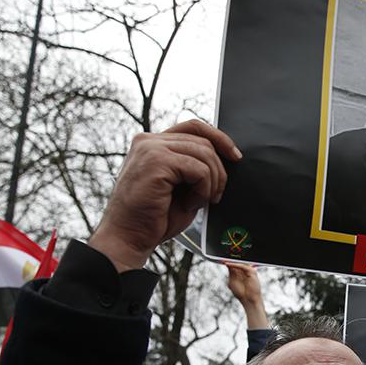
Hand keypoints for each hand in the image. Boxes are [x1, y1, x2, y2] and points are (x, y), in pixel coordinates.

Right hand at [90, 120, 241, 271]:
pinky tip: (190, 204)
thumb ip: (194, 169)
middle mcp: (149, 141)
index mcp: (153, 144)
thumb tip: (225, 160)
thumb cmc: (154, 218)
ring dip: (212, 182)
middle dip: (219, 170)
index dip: (219, 138)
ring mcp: (151, 149)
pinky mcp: (156, 162)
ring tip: (200, 201)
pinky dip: (203, 190)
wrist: (130, 237)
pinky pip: (199, 169)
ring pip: (204, 154)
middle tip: (215, 195)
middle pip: (203, 141)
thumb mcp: (181, 187)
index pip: (193, 127)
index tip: (235, 156)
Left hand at [226, 262, 268, 328]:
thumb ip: (231, 272)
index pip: (234, 264)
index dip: (227, 261)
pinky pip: (242, 266)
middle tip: (220, 256)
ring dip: (231, 260)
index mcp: (240, 272)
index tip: (219, 258)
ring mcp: (249, 271)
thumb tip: (227, 263)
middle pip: (237, 261)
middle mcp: (245, 270)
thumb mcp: (232, 281)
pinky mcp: (252, 272)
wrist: (248, 300)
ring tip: (223, 259)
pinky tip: (228, 264)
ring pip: (240, 262)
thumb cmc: (241, 292)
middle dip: (229, 259)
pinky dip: (235, 264)